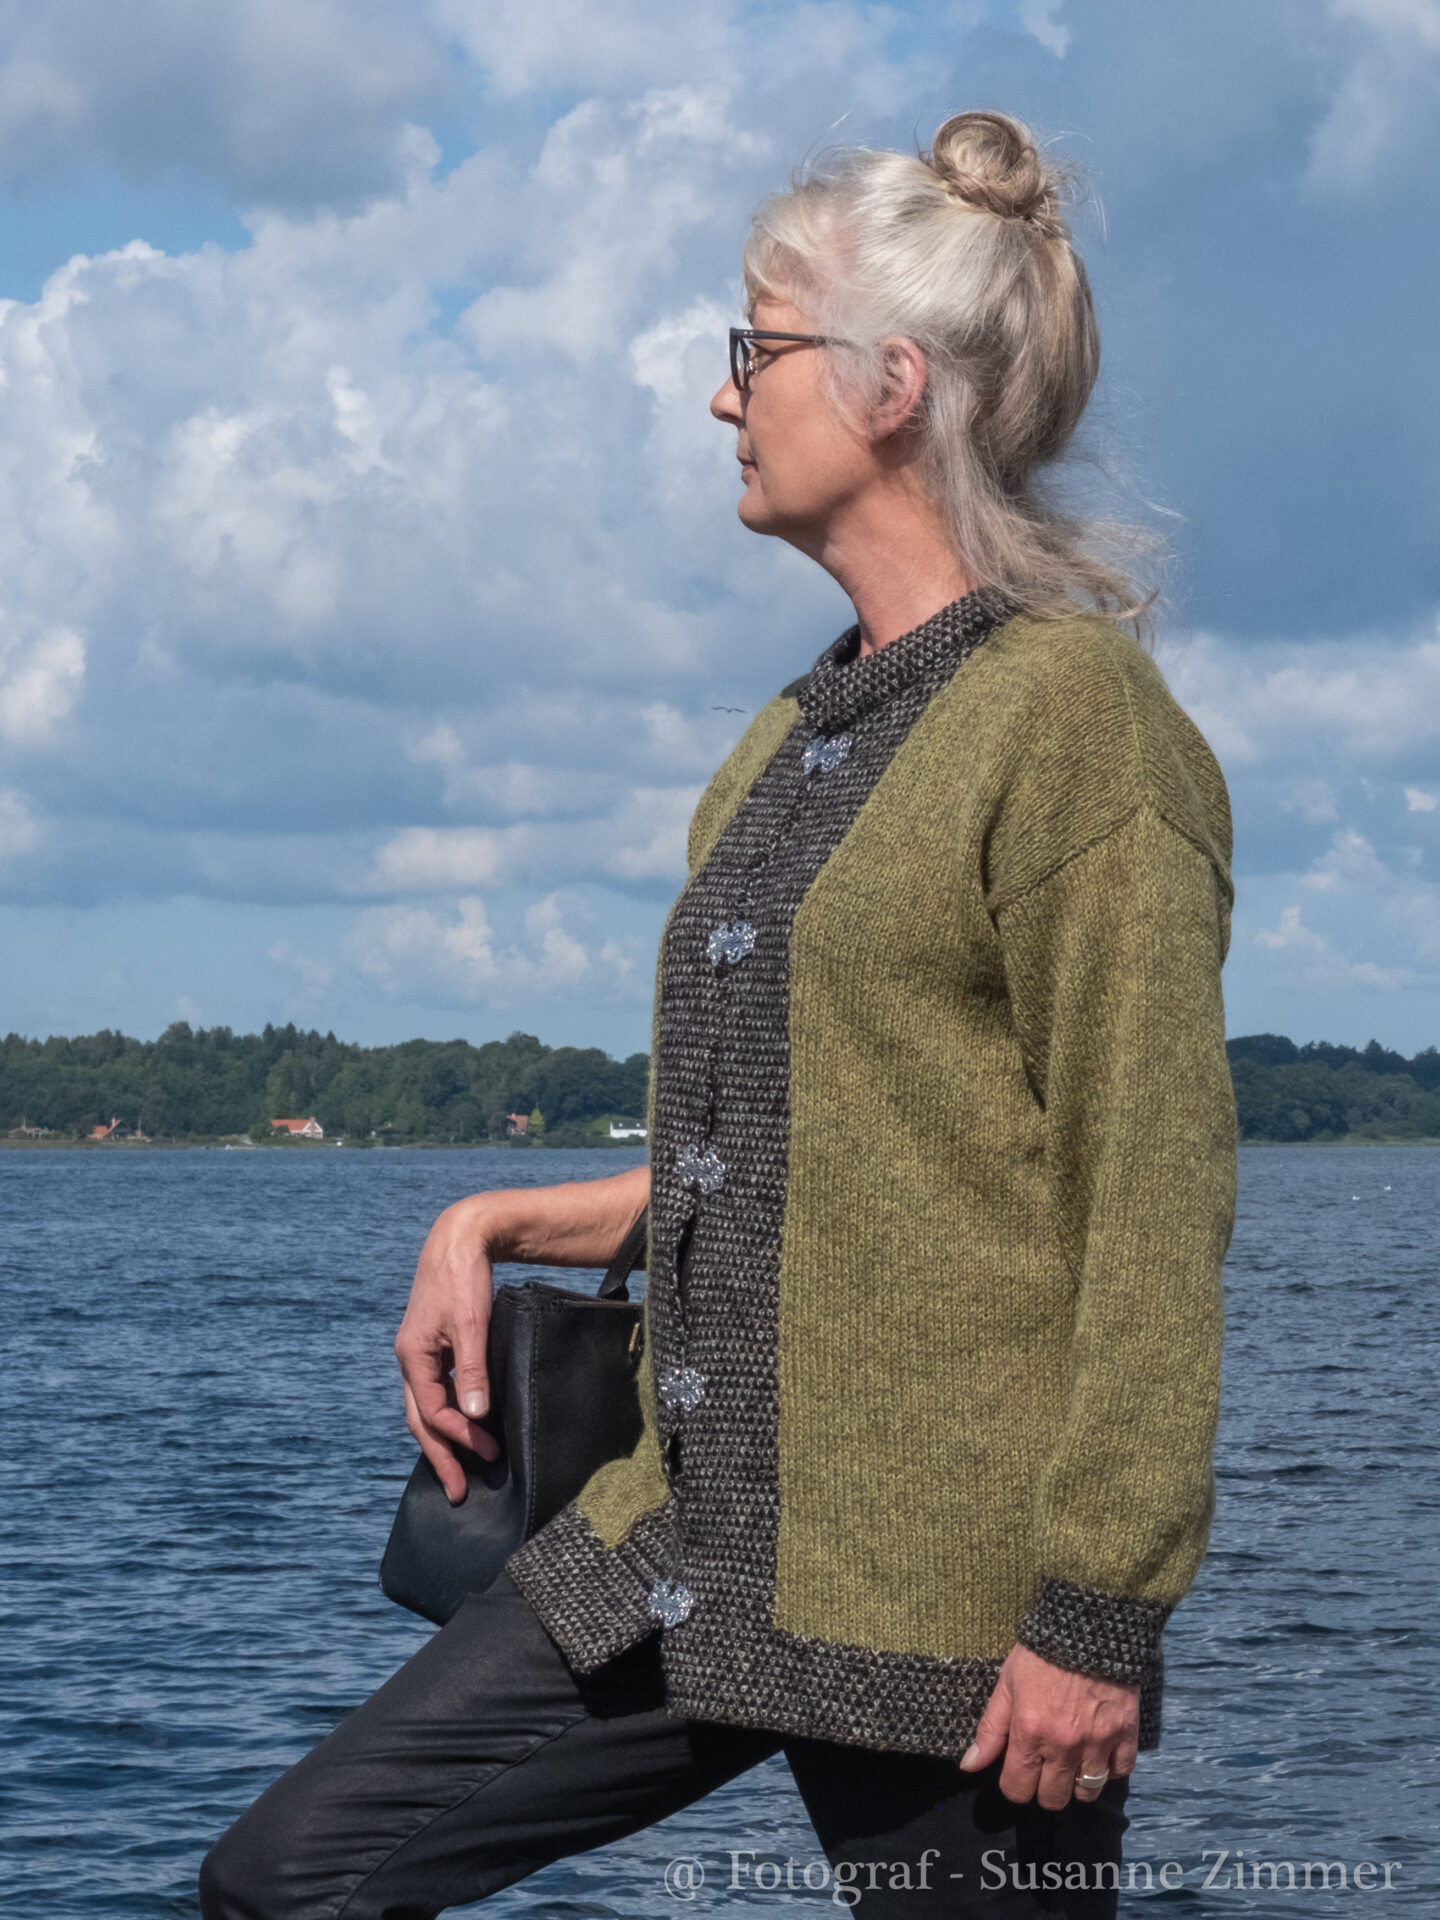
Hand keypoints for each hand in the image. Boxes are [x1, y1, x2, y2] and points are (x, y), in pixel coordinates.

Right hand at [394, 1197, 501, 1503]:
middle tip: (459, 1491)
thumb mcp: (470, 1324)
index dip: (461, 1438)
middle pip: (421, 1419)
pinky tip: (463, 1424)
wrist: (460, 1238)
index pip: (433, 1413)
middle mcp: (411, 1358)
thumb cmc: (463, 1277)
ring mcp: (420, 1353)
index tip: (491, 1456)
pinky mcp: (434, 1346)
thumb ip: (471, 1370)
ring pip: (427, 1407)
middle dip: (440, 1456)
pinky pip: (436, 1390)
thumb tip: (475, 1415)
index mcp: (413, 1356)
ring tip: (461, 1467)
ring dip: (443, 1438)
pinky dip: (447, 1413)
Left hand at [958, 1643, 1138, 1809]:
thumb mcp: (1007, 1684)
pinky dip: (1111, 1768)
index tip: (1017, 1772)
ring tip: (1072, 1763)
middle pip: (1053, 1799)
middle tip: (1045, 1767)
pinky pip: (1120, 1772)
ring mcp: (1098, 1744)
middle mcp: (1063, 1747)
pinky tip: (1100, 1752)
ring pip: (1088, 1793)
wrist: (1088, 1626)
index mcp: (1029, 1734)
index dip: (1014, 1785)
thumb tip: (969, 1766)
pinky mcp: (1126, 1735)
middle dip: (1044, 1789)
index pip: (1017, 1789)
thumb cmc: (1041, 1654)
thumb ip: (990, 1729)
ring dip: (1077, 1784)